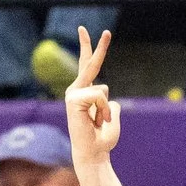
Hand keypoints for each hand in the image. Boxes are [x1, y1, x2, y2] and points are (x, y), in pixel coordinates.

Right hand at [65, 27, 123, 164]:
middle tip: (108, 31)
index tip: (89, 31)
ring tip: (99, 122)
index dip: (91, 48)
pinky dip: (104, 110)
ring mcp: (73, 94)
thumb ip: (111, 104)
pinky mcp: (73, 100)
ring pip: (102, 90)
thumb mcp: (113, 118)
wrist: (94, 154)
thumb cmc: (102, 139)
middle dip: (99, 47)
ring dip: (106, 109)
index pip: (88, 66)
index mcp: (85, 93)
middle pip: (90, 63)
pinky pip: (100, 96)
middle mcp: (76, 91)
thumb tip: (109, 97)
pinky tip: (97, 122)